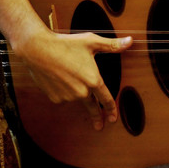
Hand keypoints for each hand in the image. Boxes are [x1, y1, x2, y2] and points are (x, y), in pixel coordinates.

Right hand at [14, 28, 132, 130]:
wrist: (37, 50)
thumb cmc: (66, 44)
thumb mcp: (92, 42)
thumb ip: (113, 45)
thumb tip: (131, 41)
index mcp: (93, 80)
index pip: (106, 98)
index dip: (111, 108)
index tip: (113, 118)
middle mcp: (81, 92)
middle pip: (92, 106)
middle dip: (97, 116)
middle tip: (100, 125)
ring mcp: (67, 96)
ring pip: (77, 97)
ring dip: (77, 92)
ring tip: (69, 74)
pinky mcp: (54, 97)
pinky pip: (64, 97)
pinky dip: (65, 90)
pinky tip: (60, 78)